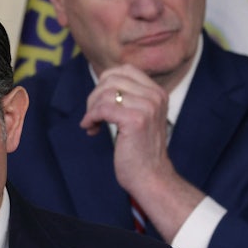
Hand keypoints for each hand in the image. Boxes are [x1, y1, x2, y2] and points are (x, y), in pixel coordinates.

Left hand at [82, 64, 202, 241]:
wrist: (151, 177)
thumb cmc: (140, 151)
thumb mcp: (139, 117)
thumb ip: (128, 99)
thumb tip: (101, 86)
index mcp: (157, 93)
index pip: (125, 70)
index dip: (105, 83)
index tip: (100, 104)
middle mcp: (155, 96)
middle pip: (112, 78)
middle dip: (95, 95)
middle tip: (92, 115)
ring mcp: (147, 107)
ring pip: (106, 92)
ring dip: (91, 109)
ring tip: (91, 124)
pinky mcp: (136, 120)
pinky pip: (103, 108)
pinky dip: (91, 118)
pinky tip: (91, 129)